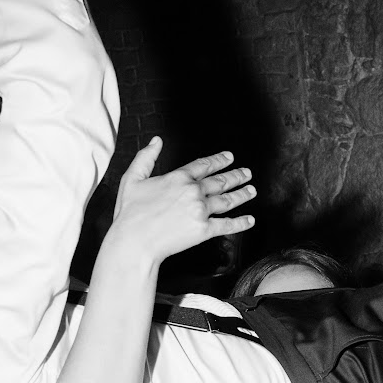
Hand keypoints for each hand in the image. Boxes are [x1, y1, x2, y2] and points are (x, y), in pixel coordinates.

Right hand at [104, 141, 254, 262]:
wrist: (134, 241)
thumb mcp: (132, 178)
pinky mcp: (204, 230)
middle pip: (220, 181)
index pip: (204, 165)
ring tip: (252, 190)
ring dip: (242, 194)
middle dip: (236, 175)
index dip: (219, 160)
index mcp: (178, 177)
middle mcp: (193, 191)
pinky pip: (227, 225)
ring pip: (228, 200)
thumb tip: (156, 141)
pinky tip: (250, 220)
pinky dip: (241, 223)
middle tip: (247, 173)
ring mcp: (201, 210)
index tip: (229, 157)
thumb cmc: (130, 213)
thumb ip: (145, 158)